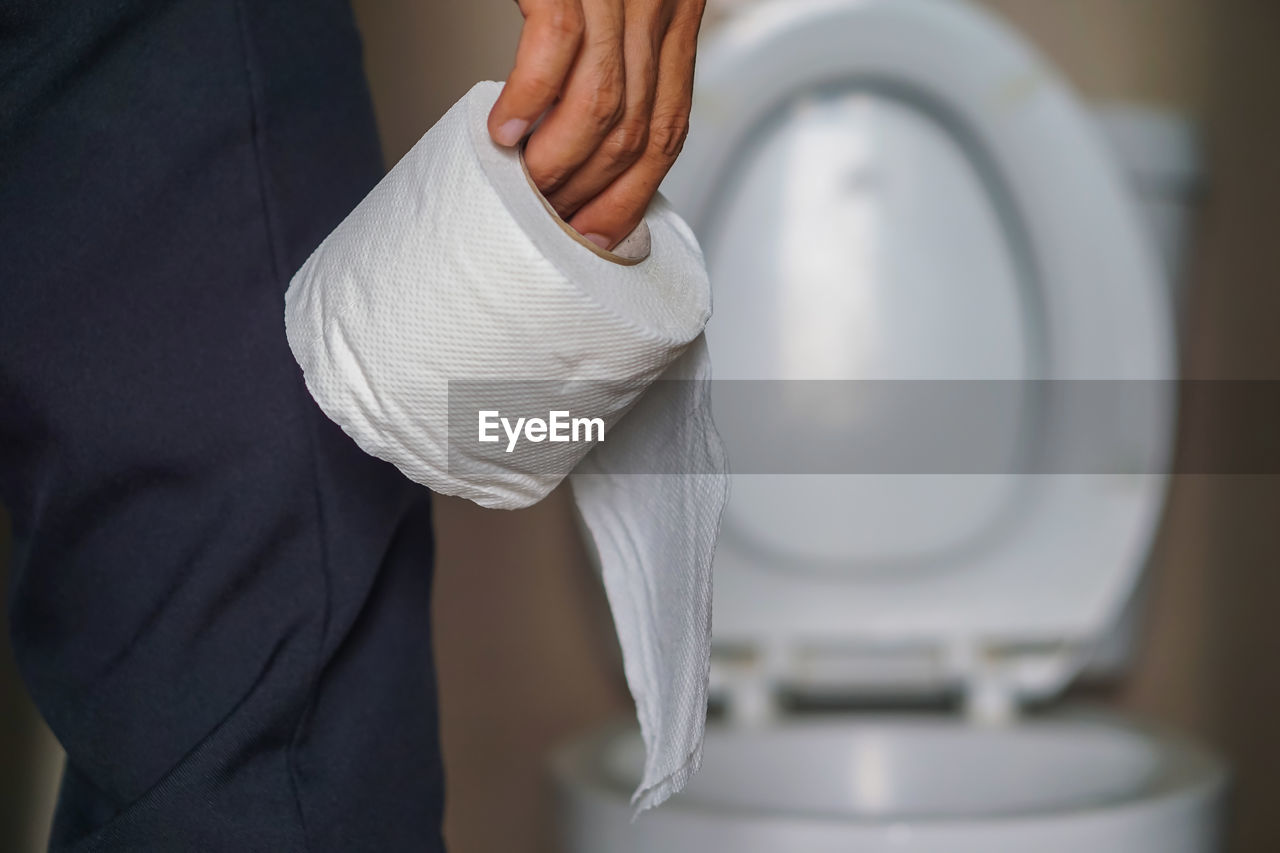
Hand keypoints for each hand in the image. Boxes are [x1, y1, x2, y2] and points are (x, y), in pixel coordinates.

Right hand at [488, 0, 705, 249]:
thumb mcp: (613, 8)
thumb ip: (612, 64)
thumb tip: (582, 146)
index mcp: (677, 16)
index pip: (668, 130)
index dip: (633, 194)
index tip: (598, 233)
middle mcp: (660, 2)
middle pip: (635, 128)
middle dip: (589, 191)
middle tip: (550, 218)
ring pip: (603, 103)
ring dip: (559, 161)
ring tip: (524, 186)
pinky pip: (558, 43)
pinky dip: (529, 97)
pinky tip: (505, 126)